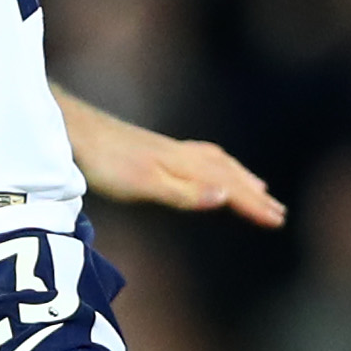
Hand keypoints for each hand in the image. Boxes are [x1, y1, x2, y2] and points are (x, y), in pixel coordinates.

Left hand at [68, 107, 284, 227]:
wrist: (72, 130)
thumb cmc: (105, 162)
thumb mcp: (145, 184)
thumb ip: (185, 192)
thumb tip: (226, 197)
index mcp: (184, 165)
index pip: (229, 186)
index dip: (253, 205)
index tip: (279, 220)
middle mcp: (182, 154)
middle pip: (228, 172)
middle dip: (254, 193)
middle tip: (279, 211)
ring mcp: (168, 149)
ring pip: (216, 162)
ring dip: (240, 176)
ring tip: (257, 188)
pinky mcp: (154, 148)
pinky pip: (200, 155)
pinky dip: (217, 164)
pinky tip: (207, 167)